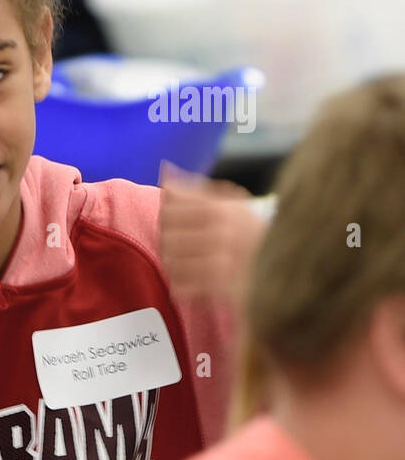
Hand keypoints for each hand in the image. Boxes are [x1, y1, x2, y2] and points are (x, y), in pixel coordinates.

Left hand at [158, 162, 266, 307]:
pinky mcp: (224, 288)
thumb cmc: (255, 235)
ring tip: (180, 265)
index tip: (169, 223)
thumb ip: (198, 191)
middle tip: (172, 247)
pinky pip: (184, 286)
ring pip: (173, 262)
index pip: (172, 210)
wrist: (294, 268)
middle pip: (169, 236)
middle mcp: (221, 234)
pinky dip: (180, 286)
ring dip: (172, 264)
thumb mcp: (235, 207)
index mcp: (223, 211)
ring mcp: (223, 262)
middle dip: (167, 242)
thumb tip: (166, 172)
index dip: (165, 217)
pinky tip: (188, 283)